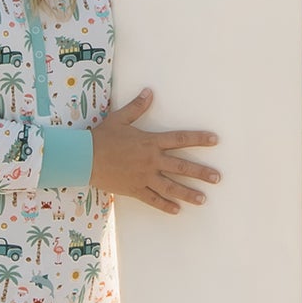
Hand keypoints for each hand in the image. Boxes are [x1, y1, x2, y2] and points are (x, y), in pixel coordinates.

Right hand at [89, 88, 218, 215]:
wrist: (84, 158)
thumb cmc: (102, 137)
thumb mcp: (120, 119)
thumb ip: (137, 107)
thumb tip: (149, 92)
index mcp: (150, 142)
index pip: (180, 139)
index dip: (199, 139)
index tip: (215, 140)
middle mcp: (151, 160)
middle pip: (182, 167)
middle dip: (201, 172)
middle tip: (217, 178)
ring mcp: (144, 176)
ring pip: (171, 187)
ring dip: (188, 193)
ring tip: (203, 199)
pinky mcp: (134, 189)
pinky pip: (152, 199)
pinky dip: (165, 205)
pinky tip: (177, 210)